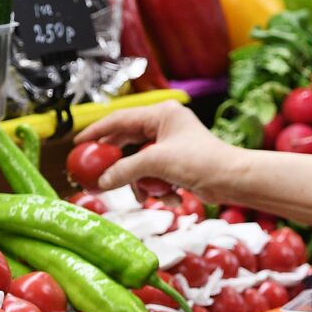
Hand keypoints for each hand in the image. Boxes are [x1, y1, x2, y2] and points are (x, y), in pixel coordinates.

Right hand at [76, 102, 239, 199]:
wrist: (232, 180)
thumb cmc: (202, 162)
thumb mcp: (156, 163)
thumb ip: (125, 170)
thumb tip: (103, 181)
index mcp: (161, 114)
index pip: (120, 119)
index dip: (97, 131)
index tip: (79, 142)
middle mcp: (165, 125)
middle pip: (128, 142)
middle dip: (117, 163)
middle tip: (96, 172)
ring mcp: (171, 144)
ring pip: (140, 163)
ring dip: (141, 182)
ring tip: (142, 196)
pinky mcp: (177, 163)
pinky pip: (155, 174)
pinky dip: (157, 187)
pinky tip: (168, 197)